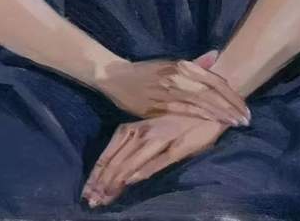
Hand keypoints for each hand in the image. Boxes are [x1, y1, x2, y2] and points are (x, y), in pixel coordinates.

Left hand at [82, 114, 228, 207]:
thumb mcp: (155, 126)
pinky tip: (132, 179)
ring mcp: (162, 138)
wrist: (211, 100)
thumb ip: (139, 140)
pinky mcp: (179, 145)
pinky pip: (158, 159)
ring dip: (117, 179)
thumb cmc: (182, 114)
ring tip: (104, 197)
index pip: (112, 151)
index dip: (98, 171)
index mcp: (138, 126)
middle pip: (118, 159)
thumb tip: (124, 165)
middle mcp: (145, 131)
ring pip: (133, 161)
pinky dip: (144, 169)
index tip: (88, 190)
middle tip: (91, 201)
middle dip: (102, 181)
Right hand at [95, 49, 250, 126]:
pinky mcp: (159, 106)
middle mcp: (178, 76)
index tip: (245, 106)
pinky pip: (184, 112)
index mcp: (182, 65)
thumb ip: (194, 64)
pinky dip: (201, 117)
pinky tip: (212, 124)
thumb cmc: (146, 72)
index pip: (214, 80)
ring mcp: (169, 91)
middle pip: (212, 92)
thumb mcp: (170, 64)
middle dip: (231, 107)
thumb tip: (216, 55)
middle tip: (247, 119)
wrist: (117, 77)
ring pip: (201, 103)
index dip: (231, 94)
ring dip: (220, 114)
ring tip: (236, 123)